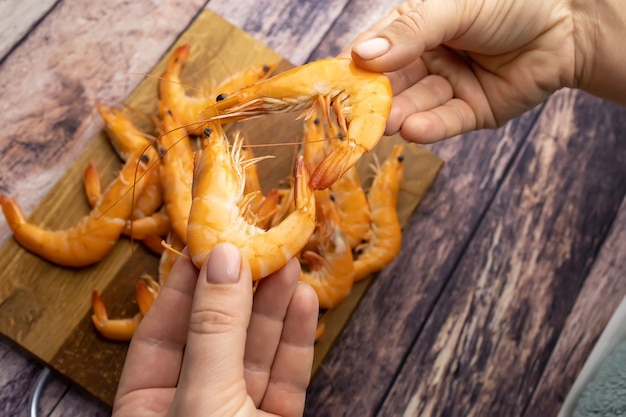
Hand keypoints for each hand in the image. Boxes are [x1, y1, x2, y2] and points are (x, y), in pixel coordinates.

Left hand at [112, 243, 318, 416]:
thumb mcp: (204, 396)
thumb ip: (216, 329)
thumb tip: (224, 259)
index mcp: (148, 408)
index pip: (161, 334)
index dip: (185, 286)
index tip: (208, 244)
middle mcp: (191, 407)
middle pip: (215, 337)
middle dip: (240, 289)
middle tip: (258, 244)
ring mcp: (236, 415)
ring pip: (255, 352)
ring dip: (274, 306)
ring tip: (288, 262)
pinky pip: (286, 377)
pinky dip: (296, 340)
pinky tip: (302, 301)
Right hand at [343, 0, 579, 142]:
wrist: (570, 23)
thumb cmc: (510, 1)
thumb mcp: (453, 6)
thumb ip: (409, 30)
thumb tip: (361, 55)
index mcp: (415, 28)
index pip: (375, 49)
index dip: (354, 67)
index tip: (333, 85)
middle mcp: (427, 58)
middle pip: (392, 83)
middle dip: (376, 99)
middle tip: (356, 117)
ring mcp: (449, 86)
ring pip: (417, 104)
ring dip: (400, 115)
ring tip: (386, 125)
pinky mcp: (472, 111)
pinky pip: (447, 121)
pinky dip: (430, 126)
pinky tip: (412, 129)